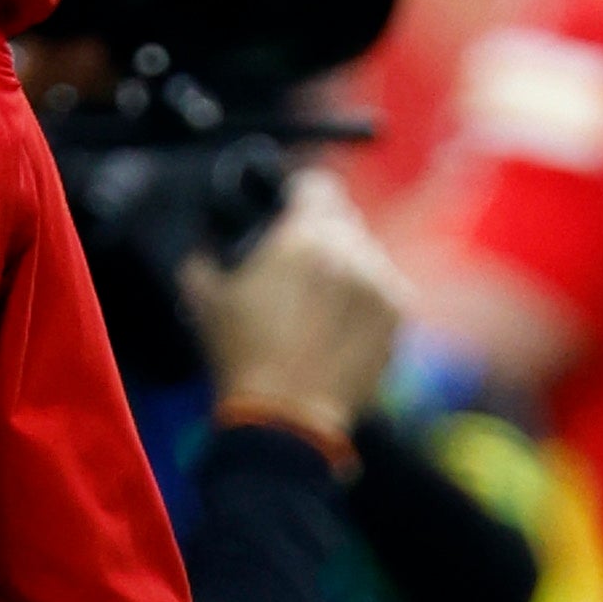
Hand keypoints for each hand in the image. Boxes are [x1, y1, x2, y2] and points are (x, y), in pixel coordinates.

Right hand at [181, 171, 405, 442]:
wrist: (286, 415)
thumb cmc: (241, 355)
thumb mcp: (203, 295)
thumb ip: (204, 252)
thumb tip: (209, 239)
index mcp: (304, 237)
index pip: (317, 186)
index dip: (301, 197)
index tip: (292, 212)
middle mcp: (352, 251)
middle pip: (345, 221)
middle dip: (324, 235)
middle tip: (301, 268)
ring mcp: (381, 283)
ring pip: (368, 255)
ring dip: (349, 267)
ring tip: (322, 304)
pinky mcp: (399, 316)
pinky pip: (385, 289)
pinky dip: (368, 298)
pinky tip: (341, 325)